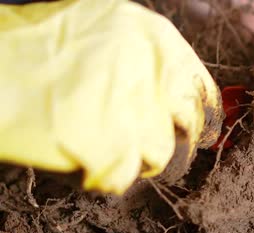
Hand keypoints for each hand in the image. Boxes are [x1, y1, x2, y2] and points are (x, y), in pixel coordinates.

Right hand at [0, 0, 222, 193]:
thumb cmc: (40, 43)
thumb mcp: (107, 25)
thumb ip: (149, 57)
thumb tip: (178, 89)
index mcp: (159, 42)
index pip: (203, 89)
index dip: (203, 112)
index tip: (200, 125)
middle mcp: (157, 76)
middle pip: (193, 124)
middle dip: (182, 139)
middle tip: (164, 145)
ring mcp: (138, 116)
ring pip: (164, 155)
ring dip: (142, 158)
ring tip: (113, 146)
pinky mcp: (112, 154)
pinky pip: (127, 176)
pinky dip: (109, 173)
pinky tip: (88, 156)